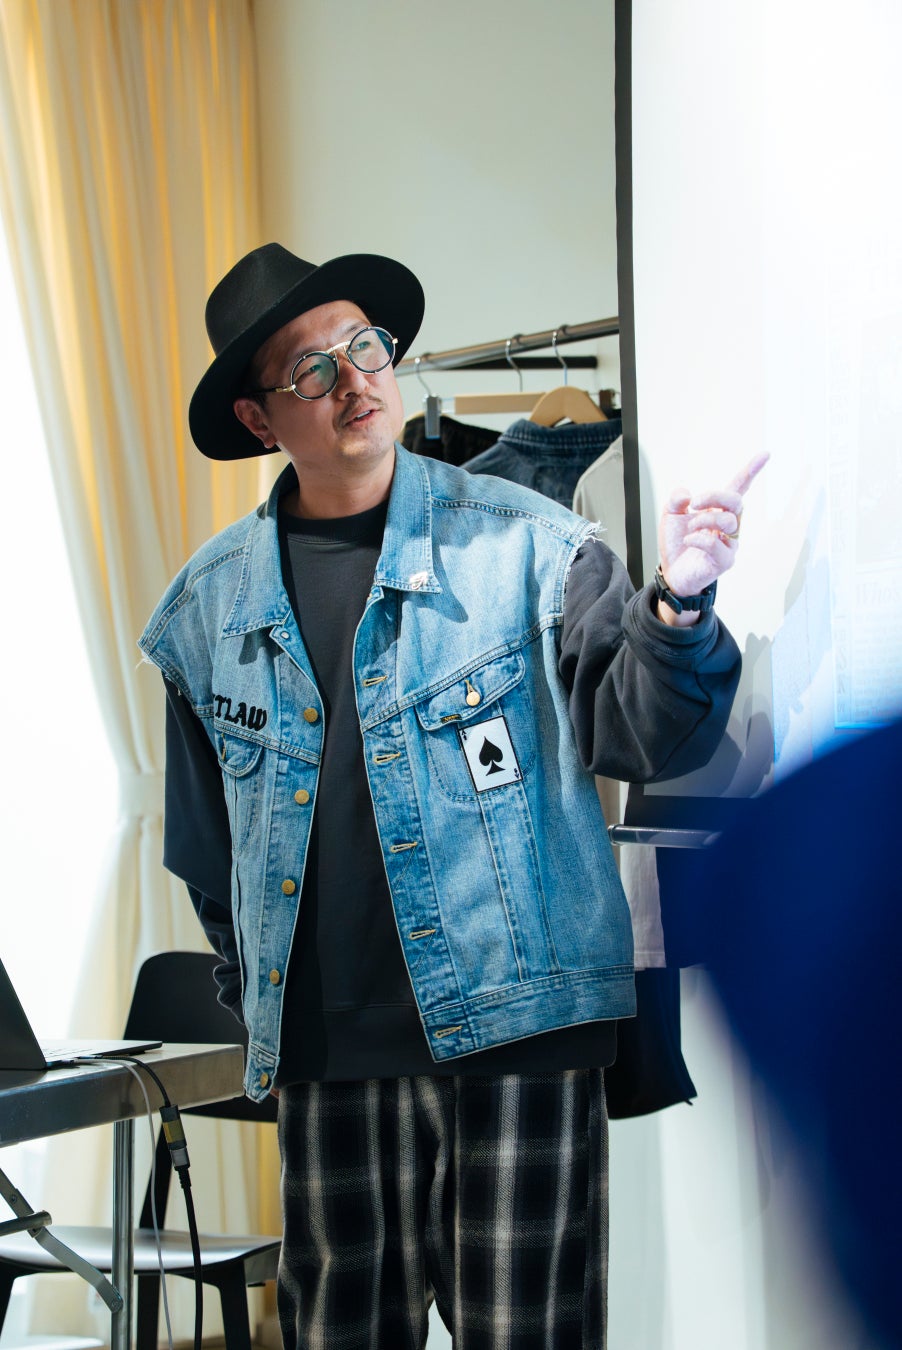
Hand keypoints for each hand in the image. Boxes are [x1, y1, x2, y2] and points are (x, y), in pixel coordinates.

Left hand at [658, 452, 768, 600]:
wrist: (672, 573)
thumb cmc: (678, 543)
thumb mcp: (670, 515)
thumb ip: (676, 500)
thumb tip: (687, 494)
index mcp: (719, 509)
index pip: (739, 487)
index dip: (751, 471)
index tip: (765, 454)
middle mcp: (729, 524)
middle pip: (736, 501)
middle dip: (714, 497)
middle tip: (694, 504)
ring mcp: (730, 542)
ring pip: (728, 521)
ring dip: (703, 520)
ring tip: (689, 529)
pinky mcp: (724, 560)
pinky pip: (717, 544)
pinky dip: (698, 538)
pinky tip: (689, 540)